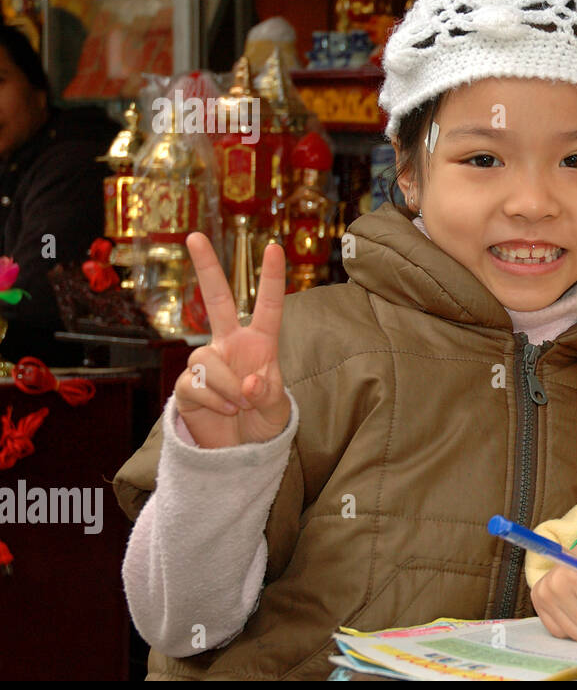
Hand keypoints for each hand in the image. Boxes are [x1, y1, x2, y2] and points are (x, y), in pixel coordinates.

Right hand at [173, 232, 290, 447]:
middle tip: (194, 235)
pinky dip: (214, 400)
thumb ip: (268, 393)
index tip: (274, 247)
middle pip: (216, 299)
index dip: (272, 278)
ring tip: (239, 404)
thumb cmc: (263, 422)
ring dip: (226, 386)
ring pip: (206, 358)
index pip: (268, 306)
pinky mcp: (186, 385)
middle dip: (205, 267)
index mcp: (260, 343)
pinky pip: (195, 384)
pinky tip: (224, 411)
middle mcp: (230, 344)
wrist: (239, 453)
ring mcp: (207, 363)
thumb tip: (247, 382)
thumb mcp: (276, 409)